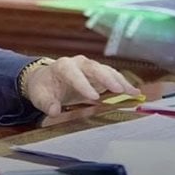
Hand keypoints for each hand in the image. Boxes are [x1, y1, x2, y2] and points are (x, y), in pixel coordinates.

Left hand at [23, 55, 139, 116]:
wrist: (46, 80)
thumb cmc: (43, 88)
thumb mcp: (39, 96)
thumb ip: (46, 103)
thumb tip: (54, 111)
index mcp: (62, 67)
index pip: (73, 73)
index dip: (83, 84)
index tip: (93, 96)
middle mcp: (78, 64)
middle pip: (94, 68)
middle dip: (107, 78)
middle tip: (119, 90)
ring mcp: (90, 68)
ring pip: (106, 71)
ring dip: (120, 81)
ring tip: (132, 92)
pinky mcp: (99, 75)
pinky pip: (112, 78)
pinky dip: (123, 84)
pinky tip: (134, 93)